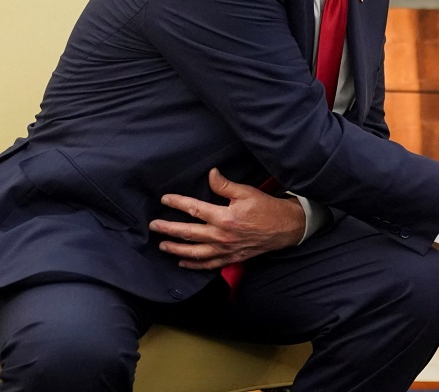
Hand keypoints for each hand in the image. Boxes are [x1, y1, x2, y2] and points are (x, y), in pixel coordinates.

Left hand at [149, 168, 306, 269]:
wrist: (285, 228)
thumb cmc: (266, 208)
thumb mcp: (247, 192)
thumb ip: (225, 185)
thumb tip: (210, 174)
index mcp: (224, 217)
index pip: (194, 209)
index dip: (178, 203)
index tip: (165, 199)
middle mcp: (221, 236)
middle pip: (188, 233)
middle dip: (168, 229)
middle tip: (153, 226)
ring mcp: (225, 249)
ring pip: (194, 252)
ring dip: (176, 249)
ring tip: (162, 245)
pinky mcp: (231, 258)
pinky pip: (208, 264)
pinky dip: (193, 264)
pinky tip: (182, 262)